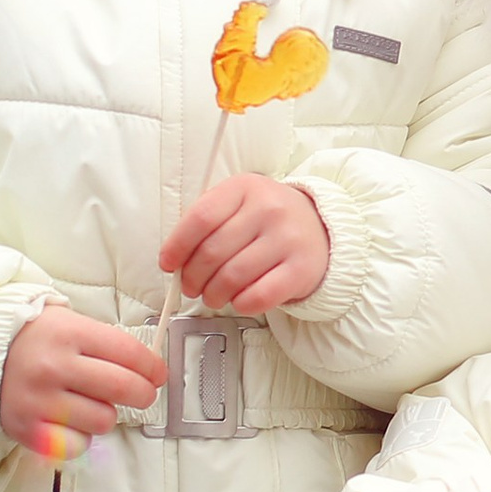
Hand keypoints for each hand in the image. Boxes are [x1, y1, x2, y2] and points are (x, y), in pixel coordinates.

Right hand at [0, 306, 165, 455]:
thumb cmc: (36, 339)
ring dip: (107, 414)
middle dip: (144, 393)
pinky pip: (78, 445)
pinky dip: (82, 436)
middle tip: (143, 393)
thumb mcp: (71, 323)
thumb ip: (108, 344)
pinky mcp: (28, 430)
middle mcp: (54, 367)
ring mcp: (39, 401)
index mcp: (70, 334)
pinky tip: (73, 420)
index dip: (153, 367)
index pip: (130, 353)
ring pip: (104, 420)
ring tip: (91, 402)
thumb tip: (150, 369)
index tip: (158, 374)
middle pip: (123, 388)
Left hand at [161, 175, 330, 312]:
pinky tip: (239, 300)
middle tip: (191, 286)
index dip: (177, 246)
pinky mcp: (301, 269)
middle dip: (192, 278)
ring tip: (213, 296)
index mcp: (246, 187)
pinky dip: (241, 304)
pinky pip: (259, 296)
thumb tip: (175, 261)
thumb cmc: (268, 219)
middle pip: (212, 252)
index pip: (200, 218)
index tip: (168, 263)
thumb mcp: (239, 203)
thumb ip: (207, 223)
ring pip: (231, 278)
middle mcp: (269, 209)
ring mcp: (288, 238)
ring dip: (213, 295)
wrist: (321, 228)